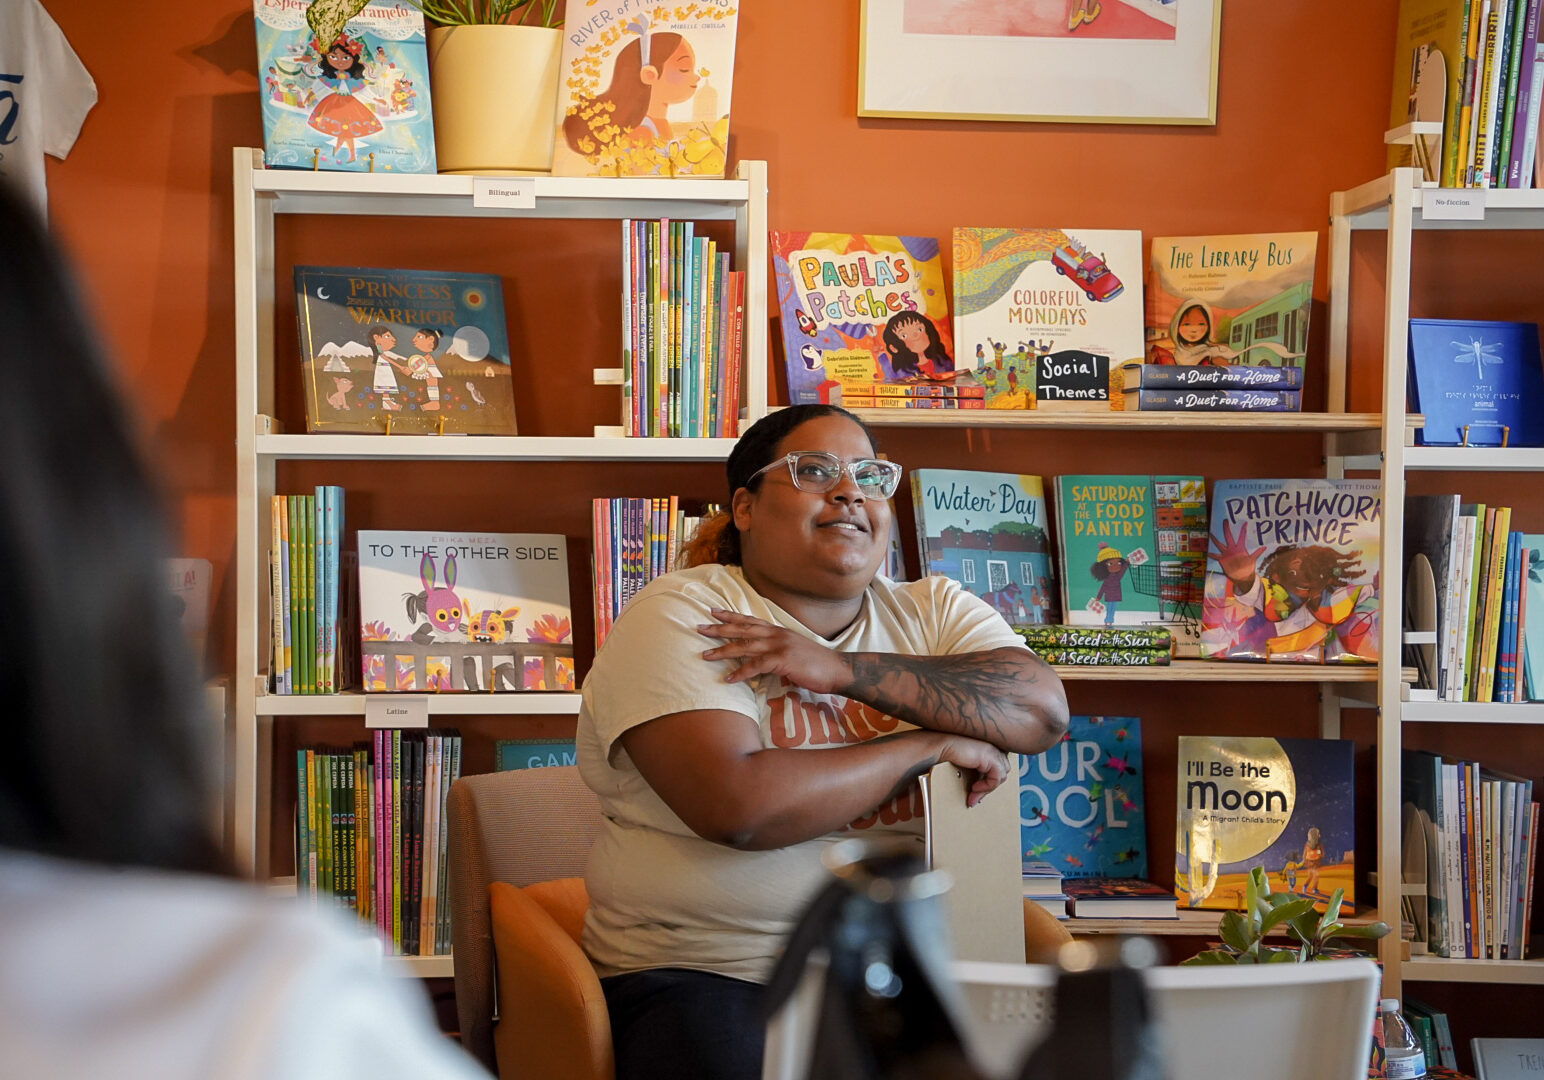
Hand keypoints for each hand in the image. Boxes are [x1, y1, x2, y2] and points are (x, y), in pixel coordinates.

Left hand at [697, 609, 849, 693]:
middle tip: (699, 628)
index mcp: (778, 631)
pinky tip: (728, 679)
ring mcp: (779, 646)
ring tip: (705, 655)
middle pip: (742, 629)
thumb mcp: (794, 650)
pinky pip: (756, 666)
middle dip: (719, 628)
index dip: (730, 615)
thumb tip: (761, 659)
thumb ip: (777, 650)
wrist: (837, 669)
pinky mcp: (782, 660)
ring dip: (723, 651)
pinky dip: (741, 673)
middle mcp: (776, 634)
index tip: (713, 611)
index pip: (749, 620)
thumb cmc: (816, 663)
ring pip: (745, 645)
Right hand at [927, 731, 1010, 807]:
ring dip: (987, 789)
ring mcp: (993, 750)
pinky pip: (996, 777)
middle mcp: (993, 746)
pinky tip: (974, 787)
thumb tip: (979, 792)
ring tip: (973, 793)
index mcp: (989, 746)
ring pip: (1002, 775)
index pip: (999, 767)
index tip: (976, 794)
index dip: (989, 782)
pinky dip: (987, 786)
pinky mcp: (990, 756)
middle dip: (989, 787)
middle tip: (974, 798)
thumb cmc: (947, 752)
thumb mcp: (967, 765)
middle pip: (1003, 771)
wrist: (939, 745)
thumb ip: (976, 773)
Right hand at [1211, 519, 1263, 584]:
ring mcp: (1227, 553)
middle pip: (1228, 536)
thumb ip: (1257, 553)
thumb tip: (1264, 547)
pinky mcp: (1222, 559)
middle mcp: (1232, 549)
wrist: (1242, 576)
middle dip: (1226, 529)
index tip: (1245, 523)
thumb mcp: (1252, 560)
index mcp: (1240, 548)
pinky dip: (1211, 555)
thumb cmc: (1248, 567)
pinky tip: (1207, 552)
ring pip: (1220, 545)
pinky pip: (1216, 556)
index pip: (1242, 537)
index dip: (1243, 530)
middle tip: (1225, 521)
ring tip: (1211, 534)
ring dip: (1215, 540)